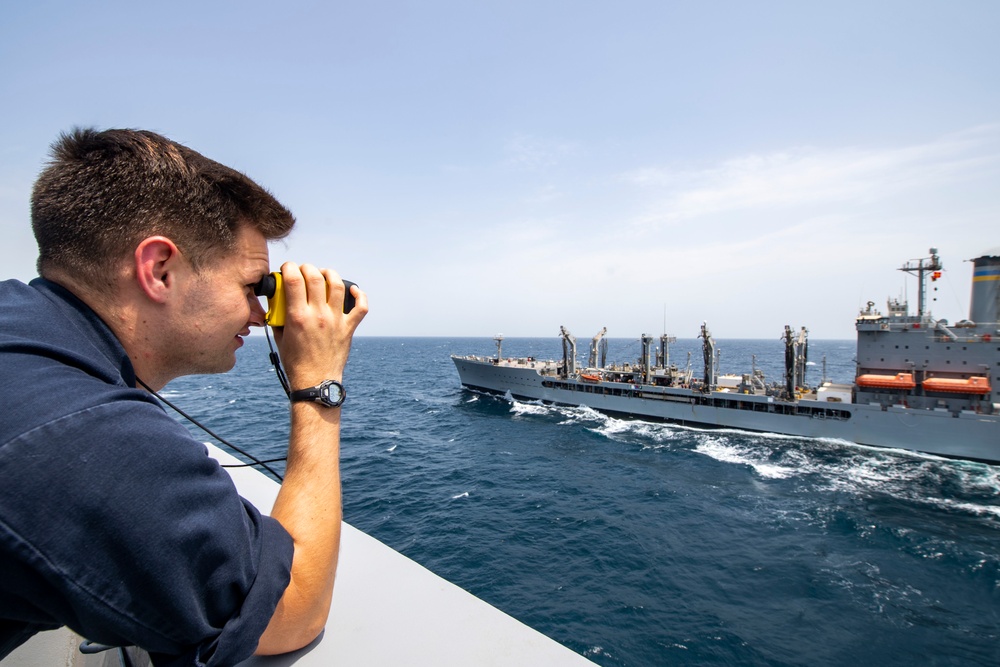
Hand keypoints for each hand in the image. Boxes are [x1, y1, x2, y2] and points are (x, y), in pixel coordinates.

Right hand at [271, 262, 366, 389]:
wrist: (315, 381)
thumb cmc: (296, 362)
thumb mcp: (279, 337)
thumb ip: (278, 317)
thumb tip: (277, 301)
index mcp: (298, 317)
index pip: (293, 280)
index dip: (289, 267)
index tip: (287, 268)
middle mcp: (318, 315)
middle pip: (315, 277)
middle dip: (307, 267)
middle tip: (303, 270)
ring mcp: (336, 321)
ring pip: (338, 286)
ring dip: (330, 274)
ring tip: (324, 273)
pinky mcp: (348, 328)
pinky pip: (361, 307)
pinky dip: (359, 295)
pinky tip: (352, 289)